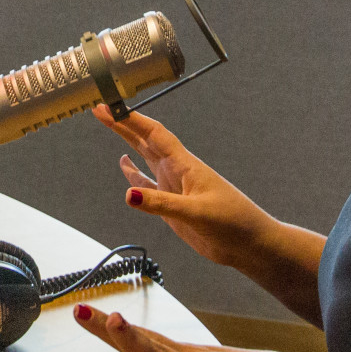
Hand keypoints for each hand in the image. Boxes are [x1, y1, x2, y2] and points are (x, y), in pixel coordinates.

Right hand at [93, 105, 269, 267]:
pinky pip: (147, 185)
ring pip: (145, 158)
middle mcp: (177, 171)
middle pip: (146, 141)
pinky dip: (133, 175)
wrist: (249, 243)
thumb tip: (129, 195)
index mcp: (185, 165)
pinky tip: (125, 167)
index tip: (111, 108)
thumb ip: (162, 204)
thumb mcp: (197, 212)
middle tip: (102, 111)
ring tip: (111, 127)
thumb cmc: (233, 222)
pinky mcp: (172, 205)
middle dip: (124, 125)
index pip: (154, 135)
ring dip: (128, 143)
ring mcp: (174, 187)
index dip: (132, 120)